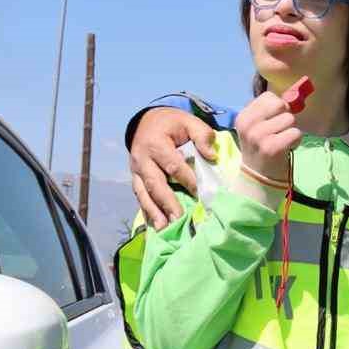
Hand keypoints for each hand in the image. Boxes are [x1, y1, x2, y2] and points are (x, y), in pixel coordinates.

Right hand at [129, 107, 217, 228]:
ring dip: (154, 212)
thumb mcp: (188, 121)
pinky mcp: (136, 179)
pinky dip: (147, 211)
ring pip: (144, 193)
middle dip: (167, 202)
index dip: (186, 179)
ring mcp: (136, 171)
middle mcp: (142, 159)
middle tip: (179, 218)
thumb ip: (202, 135)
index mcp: (155, 144)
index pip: (172, 165)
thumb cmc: (172, 123)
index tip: (200, 193)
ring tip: (164, 227)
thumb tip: (212, 156)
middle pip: (155, 183)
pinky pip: (140, 196)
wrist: (147, 122)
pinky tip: (155, 225)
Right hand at [234, 89, 303, 185]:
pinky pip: (295, 133)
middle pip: (281, 105)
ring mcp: (259, 136)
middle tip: (280, 132)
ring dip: (291, 131)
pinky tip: (286, 149)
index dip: (278, 107)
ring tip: (282, 141)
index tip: (273, 121)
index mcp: (244, 116)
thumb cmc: (262, 147)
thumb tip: (295, 94)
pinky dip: (296, 141)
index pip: (269, 97)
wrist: (258, 177)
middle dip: (286, 117)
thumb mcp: (258, 127)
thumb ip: (271, 110)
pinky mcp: (272, 147)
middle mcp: (248, 125)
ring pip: (290, 119)